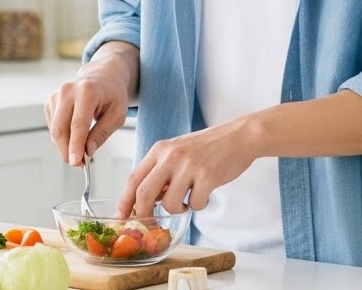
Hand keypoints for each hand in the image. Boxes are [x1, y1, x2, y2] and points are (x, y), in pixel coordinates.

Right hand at [45, 45, 133, 166]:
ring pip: (54, 130)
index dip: (75, 146)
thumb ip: (102, 134)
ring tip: (81, 150)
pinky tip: (75, 135)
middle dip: (67, 151)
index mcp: (87, 91)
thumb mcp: (117, 115)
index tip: (76, 163)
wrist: (103, 76)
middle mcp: (68, 91)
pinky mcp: (51, 101)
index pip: (78, 124)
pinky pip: (53, 126)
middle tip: (80, 164)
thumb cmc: (113, 95)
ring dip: (65, 146)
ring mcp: (56, 95)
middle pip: (60, 129)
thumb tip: (88, 152)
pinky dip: (62, 137)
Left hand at [117, 119, 256, 217]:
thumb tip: (146, 200)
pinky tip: (205, 193)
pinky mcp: (208, 176)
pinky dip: (199, 205)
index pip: (133, 179)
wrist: (239, 136)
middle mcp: (170, 156)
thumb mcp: (177, 151)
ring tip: (188, 201)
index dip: (124, 201)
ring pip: (170, 204)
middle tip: (151, 224)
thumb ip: (161, 171)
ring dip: (178, 210)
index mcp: (160, 150)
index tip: (122, 217)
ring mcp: (189, 166)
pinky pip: (195, 204)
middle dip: (144, 215)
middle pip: (144, 194)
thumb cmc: (207, 147)